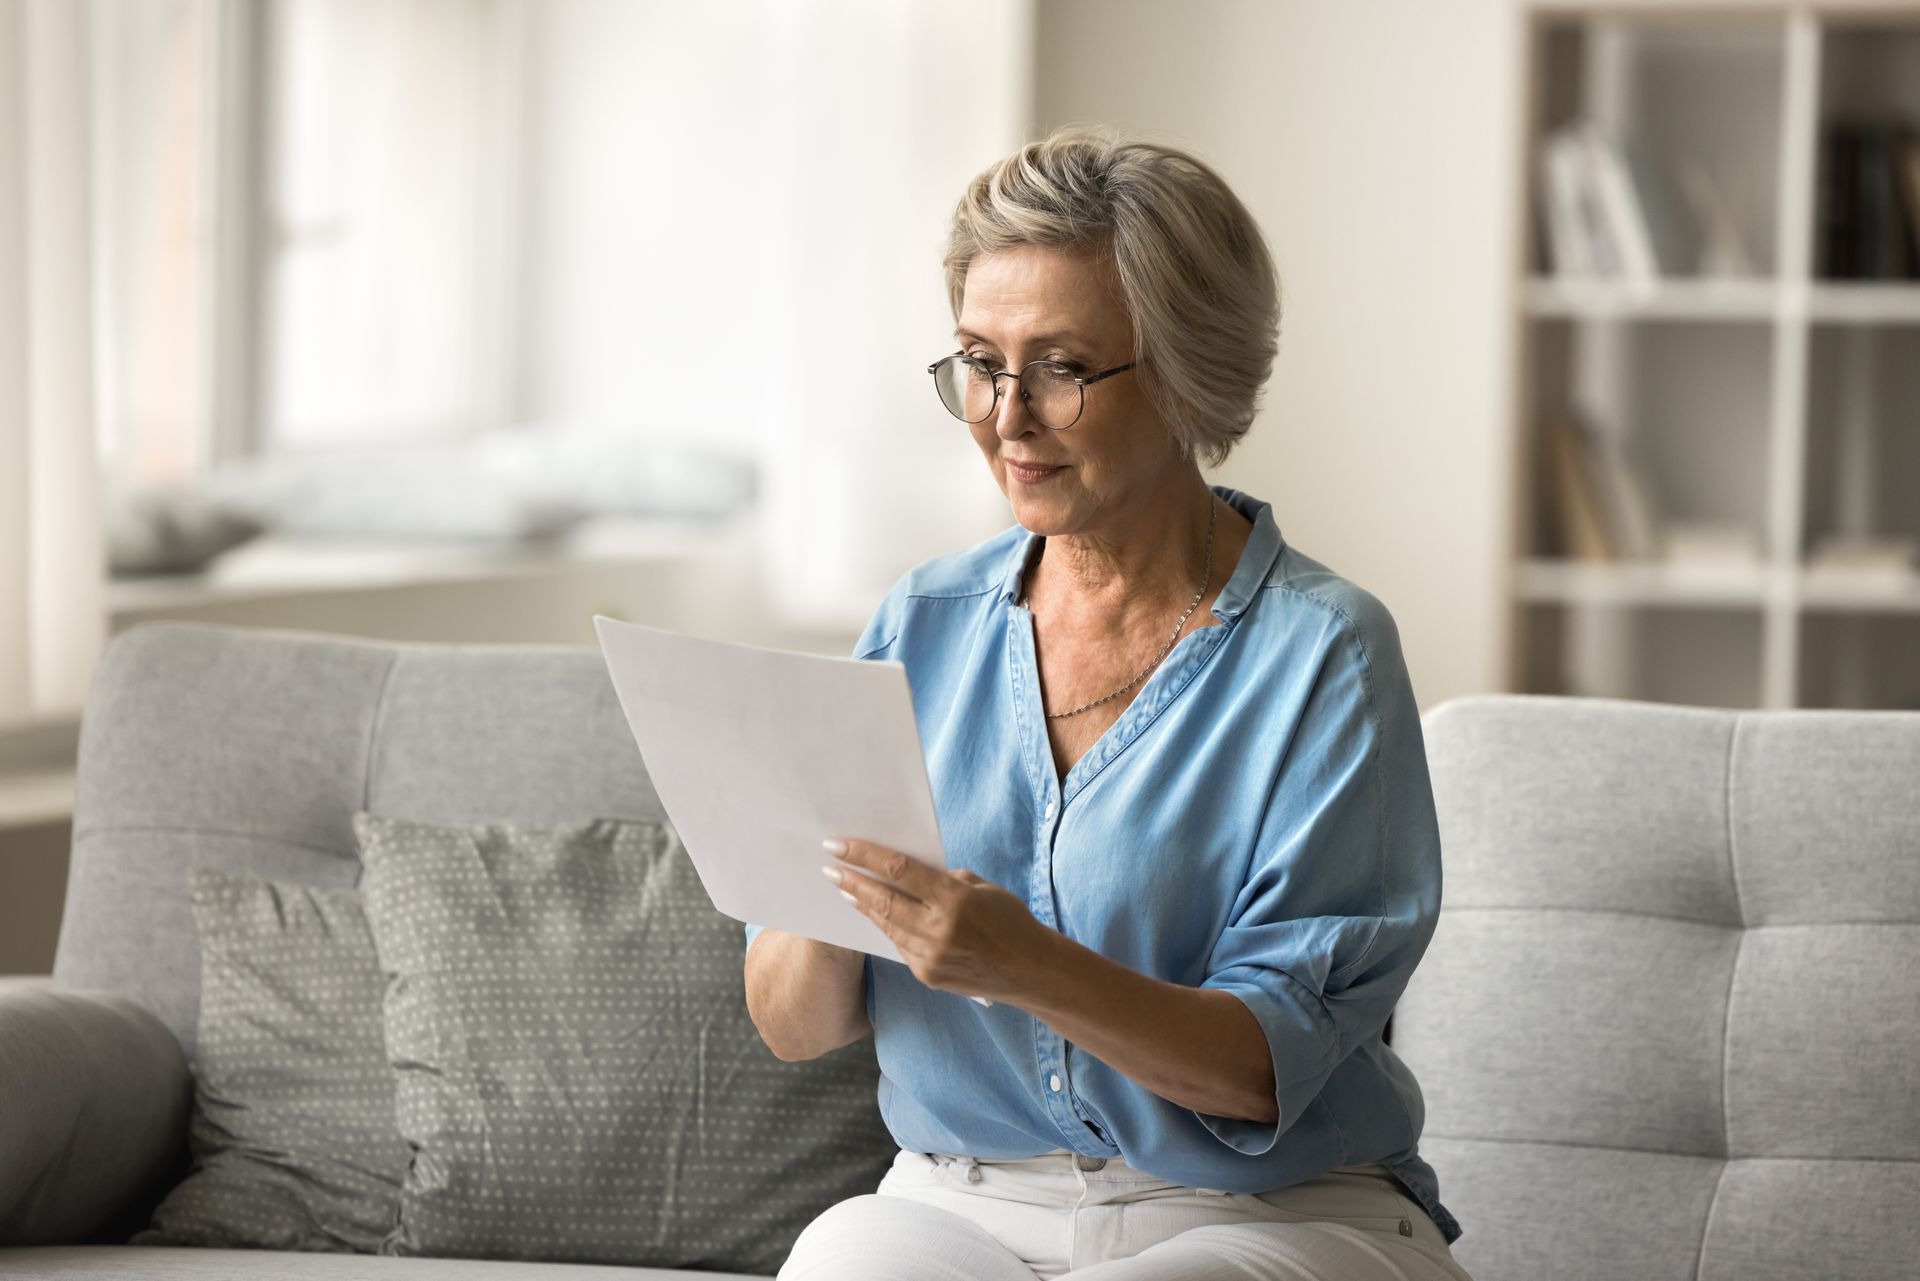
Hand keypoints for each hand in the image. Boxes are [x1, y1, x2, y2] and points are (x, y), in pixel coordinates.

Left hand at [824, 838, 1042, 1005]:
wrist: (1031, 970)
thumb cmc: (1010, 919)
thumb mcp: (982, 888)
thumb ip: (943, 880)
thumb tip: (905, 872)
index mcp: (955, 899)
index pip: (899, 870)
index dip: (865, 855)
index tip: (838, 844)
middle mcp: (940, 929)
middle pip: (883, 899)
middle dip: (852, 881)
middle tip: (829, 867)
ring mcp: (932, 956)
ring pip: (886, 924)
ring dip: (862, 905)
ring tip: (843, 888)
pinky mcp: (928, 976)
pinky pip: (899, 946)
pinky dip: (885, 927)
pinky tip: (873, 914)